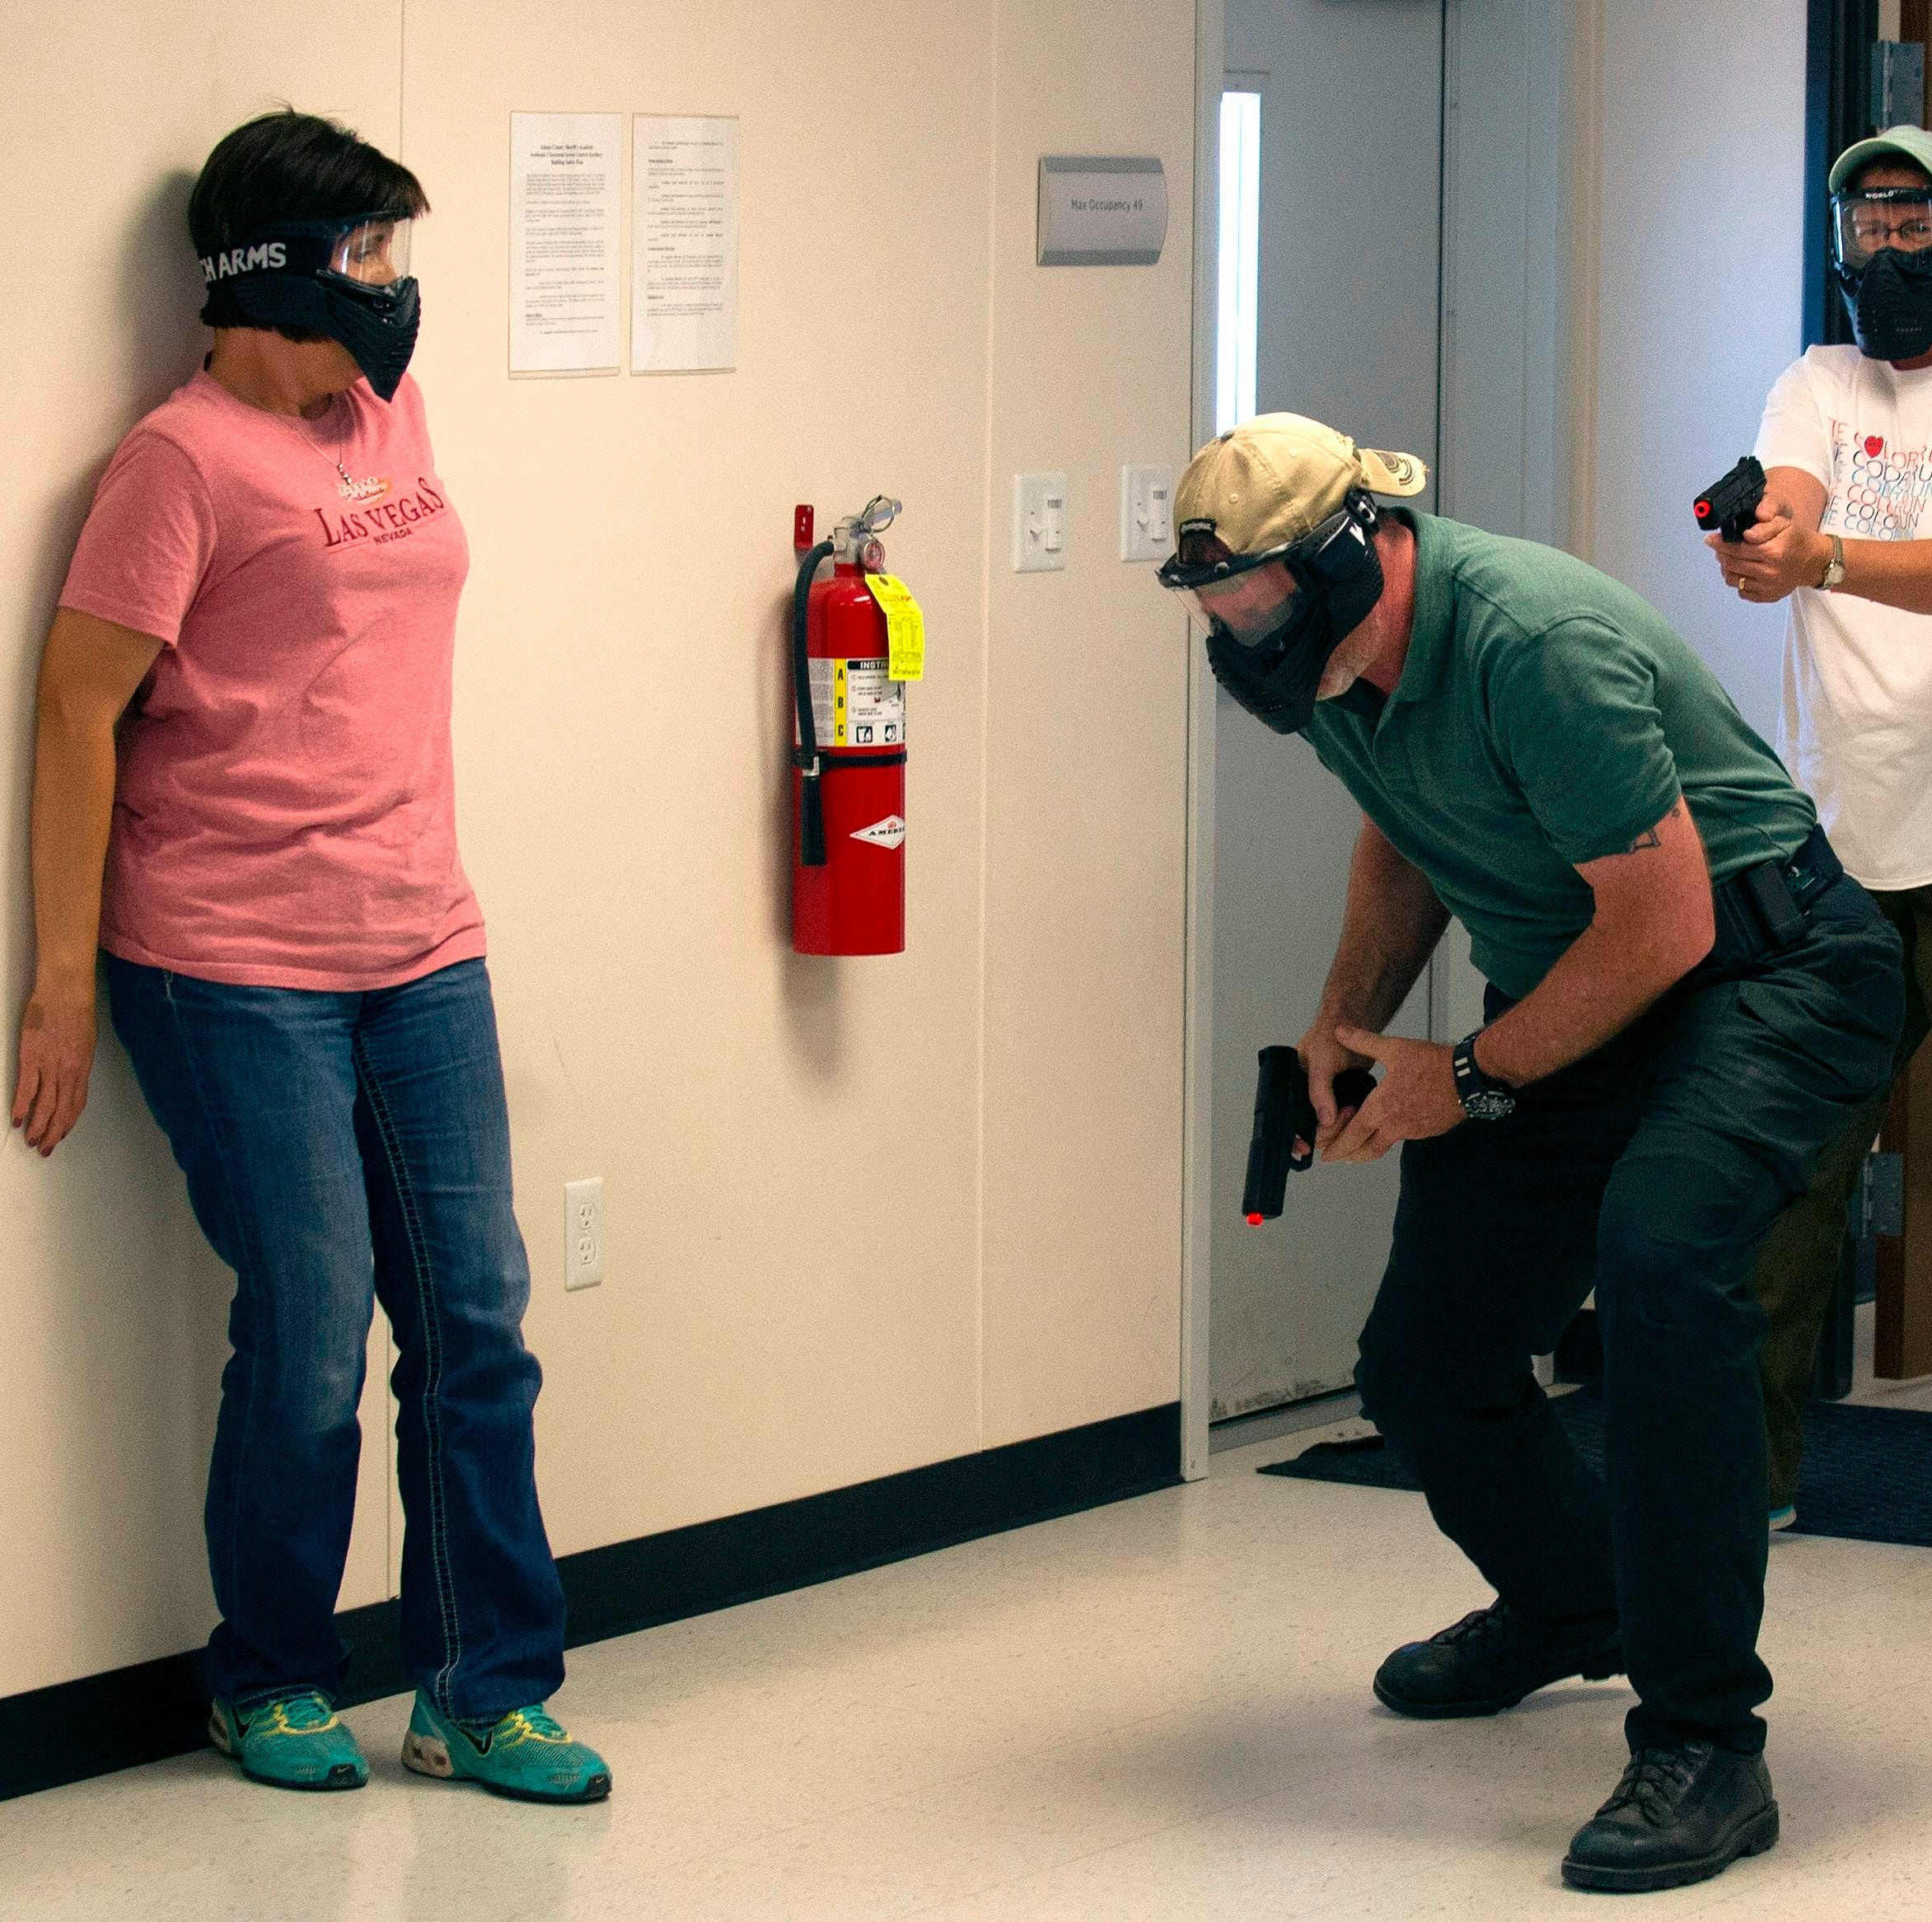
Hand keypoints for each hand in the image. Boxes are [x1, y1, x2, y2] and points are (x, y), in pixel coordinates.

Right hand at [11, 978, 97, 1156]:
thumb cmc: (76, 1011)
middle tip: (45, 1148)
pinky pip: (27, 1088)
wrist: (66, 991)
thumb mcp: (85, 1041)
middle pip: (62, 1110)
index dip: (68, 1122)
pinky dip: (23, 1106)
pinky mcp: (31, 1057)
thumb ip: (77, 1062)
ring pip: (45, 1104)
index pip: (77, 1103)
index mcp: (83, 1067)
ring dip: (38, 1126)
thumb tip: (72, 1077)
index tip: (61, 1134)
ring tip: (32, 1141)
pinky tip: (18, 1119)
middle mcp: (69, 1071)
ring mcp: (50, 1065)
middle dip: (53, 1132)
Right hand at [1296, 1015, 1375, 1158]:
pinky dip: (1349, 1124)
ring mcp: (1323, 1101)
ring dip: (1341, 1127)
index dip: (1294, 1137)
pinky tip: (1356, 1118)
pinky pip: (1341, 1122)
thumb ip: (1320, 1090)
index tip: (1305, 1147)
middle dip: (1327, 1130)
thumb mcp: (1321, 1061)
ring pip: (1327, 1130)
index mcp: (1289, 1088)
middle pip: (1310, 1130)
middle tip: (1344, 1112)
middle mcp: (1303, 1097)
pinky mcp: (1340, 1102)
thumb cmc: (1330, 1036)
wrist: (1354, 1025)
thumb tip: (1324, 1120)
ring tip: (1352, 1109)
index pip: (1287, 1120)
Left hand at [1322, 1026, 1463, 1162]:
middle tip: (1335, 1158)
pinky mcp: (1428, 1131)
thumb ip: (1364, 1042)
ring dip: (1368, 1149)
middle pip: (1366, 1150)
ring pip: (1385, 1146)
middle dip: (1348, 1156)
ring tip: (1357, 1148)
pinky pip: (1403, 1138)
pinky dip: (1389, 1138)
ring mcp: (1413, 1131)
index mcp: (1381, 1108)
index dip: (1337, 1147)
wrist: (1469, 1077)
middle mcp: (1395, 1125)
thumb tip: (1339, 1031)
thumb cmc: (1431, 1064)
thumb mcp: (1395, 1048)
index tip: (1325, 1156)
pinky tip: (1387, 1130)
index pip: (1352, 1135)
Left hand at [1706, 497, 1829, 604]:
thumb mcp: (1784, 524)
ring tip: (1730, 558)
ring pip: (1732, 579)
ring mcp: (1768, 587)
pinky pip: (1741, 591)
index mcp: (1773, 552)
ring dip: (1726, 568)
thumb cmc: (1798, 540)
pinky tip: (1741, 571)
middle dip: (1721, 554)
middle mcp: (1770, 572)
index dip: (1721, 544)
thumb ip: (1763, 527)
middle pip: (1732, 564)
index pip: (1737, 549)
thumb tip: (1745, 534)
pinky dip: (1737, 581)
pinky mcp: (1767, 596)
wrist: (1815, 561)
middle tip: (1719, 547)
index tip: (1710, 540)